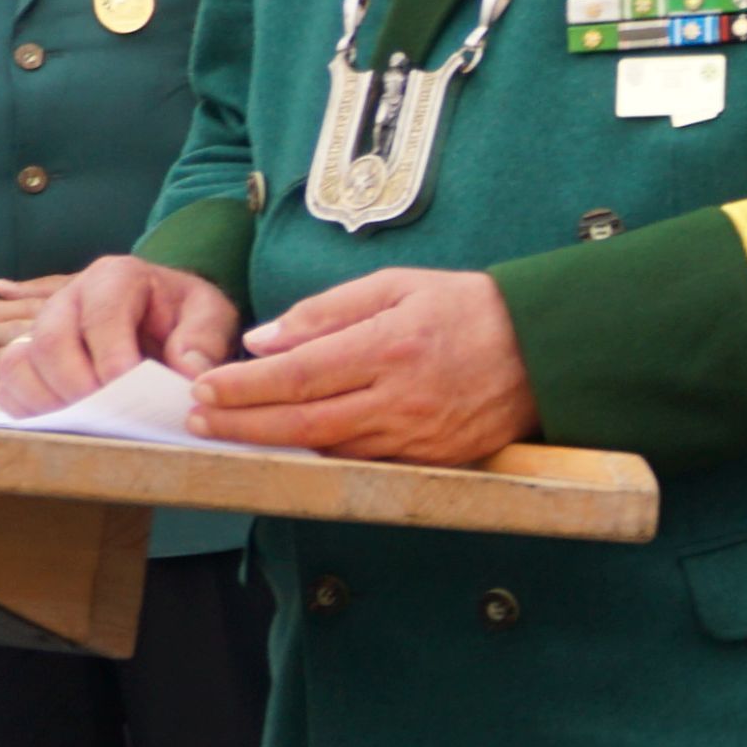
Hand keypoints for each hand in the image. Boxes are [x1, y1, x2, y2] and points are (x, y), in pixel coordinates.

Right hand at [0, 256, 238, 411]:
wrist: (165, 317)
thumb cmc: (186, 315)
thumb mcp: (210, 314)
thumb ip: (203, 339)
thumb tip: (187, 373)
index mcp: (114, 277)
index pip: (101, 316)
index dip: (112, 359)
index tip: (132, 393)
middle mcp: (68, 299)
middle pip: (50, 342)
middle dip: (78, 386)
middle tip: (109, 417)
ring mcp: (40, 328)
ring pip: (17, 363)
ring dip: (47, 401)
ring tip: (85, 424)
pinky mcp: (28, 360)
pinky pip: (6, 386)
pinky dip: (27, 410)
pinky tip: (61, 425)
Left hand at [193, 269, 539, 463]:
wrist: (547, 349)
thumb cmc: (470, 307)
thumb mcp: (399, 285)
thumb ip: (328, 310)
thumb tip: (264, 339)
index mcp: (389, 346)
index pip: (297, 374)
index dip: (244, 386)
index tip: (205, 387)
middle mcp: (401, 397)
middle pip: (302, 423)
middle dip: (242, 424)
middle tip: (199, 421)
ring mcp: (419, 435)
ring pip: (329, 449)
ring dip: (274, 444)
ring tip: (234, 432)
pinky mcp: (435, 459)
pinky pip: (364, 460)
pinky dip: (323, 452)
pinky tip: (295, 442)